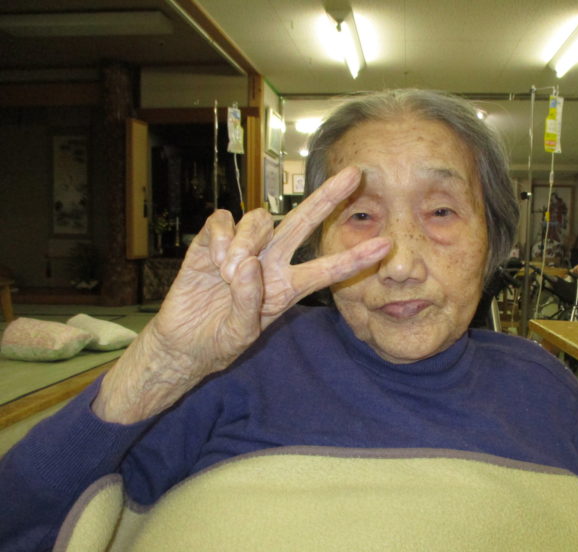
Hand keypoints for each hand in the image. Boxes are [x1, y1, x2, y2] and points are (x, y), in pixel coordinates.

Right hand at [94, 167, 390, 422]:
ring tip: (227, 271)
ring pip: (260, 220)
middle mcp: (270, 263)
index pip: (327, 270)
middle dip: (329, 198)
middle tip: (356, 174)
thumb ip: (247, 301)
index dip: (356, 258)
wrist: (182, 342)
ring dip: (246, 242)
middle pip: (304, 223)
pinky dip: (220, 236)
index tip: (386, 245)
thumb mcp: (239, 334)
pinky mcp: (213, 240)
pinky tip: (213, 258)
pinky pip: (224, 221)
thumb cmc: (217, 341)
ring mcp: (243, 248)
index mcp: (287, 288)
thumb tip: (247, 262)